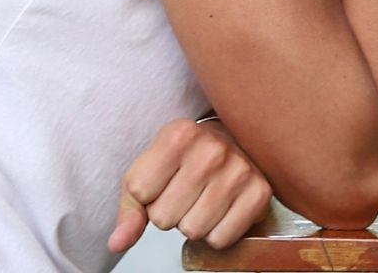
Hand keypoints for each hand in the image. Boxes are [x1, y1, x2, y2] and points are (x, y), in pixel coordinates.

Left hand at [109, 117, 273, 253]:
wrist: (234, 142)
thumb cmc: (187, 158)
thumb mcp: (150, 170)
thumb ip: (130, 208)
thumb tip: (117, 243)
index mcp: (180, 134)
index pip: (141, 193)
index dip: (149, 196)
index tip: (166, 180)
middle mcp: (213, 149)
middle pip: (165, 219)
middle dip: (171, 213)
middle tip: (187, 191)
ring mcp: (240, 170)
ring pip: (193, 231)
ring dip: (194, 223)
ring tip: (204, 199)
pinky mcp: (260, 192)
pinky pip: (221, 239)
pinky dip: (217, 232)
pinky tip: (222, 209)